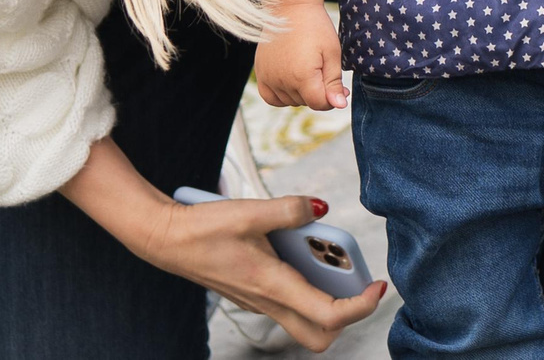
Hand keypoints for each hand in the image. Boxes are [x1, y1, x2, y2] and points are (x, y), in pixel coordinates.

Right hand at [126, 184, 386, 351]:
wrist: (164, 240)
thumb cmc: (202, 229)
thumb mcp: (248, 212)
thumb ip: (288, 210)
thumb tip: (321, 209)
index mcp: (272, 285)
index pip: (329, 315)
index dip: (361, 306)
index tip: (379, 286)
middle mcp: (268, 301)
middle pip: (319, 334)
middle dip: (347, 316)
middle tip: (358, 282)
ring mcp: (260, 300)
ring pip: (304, 320)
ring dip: (326, 299)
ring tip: (331, 258)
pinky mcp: (253, 292)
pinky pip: (289, 301)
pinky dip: (305, 285)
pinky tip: (299, 250)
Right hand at [255, 0, 347, 109]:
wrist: (290, 6)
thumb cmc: (315, 27)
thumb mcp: (332, 53)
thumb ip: (334, 83)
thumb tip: (340, 106)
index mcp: (302, 76)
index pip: (319, 103)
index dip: (332, 98)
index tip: (337, 85)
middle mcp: (282, 80)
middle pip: (305, 102)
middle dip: (318, 92)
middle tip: (323, 70)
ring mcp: (268, 77)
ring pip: (290, 101)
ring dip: (301, 93)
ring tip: (307, 69)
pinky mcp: (260, 72)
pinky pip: (271, 97)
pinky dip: (281, 96)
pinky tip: (291, 82)